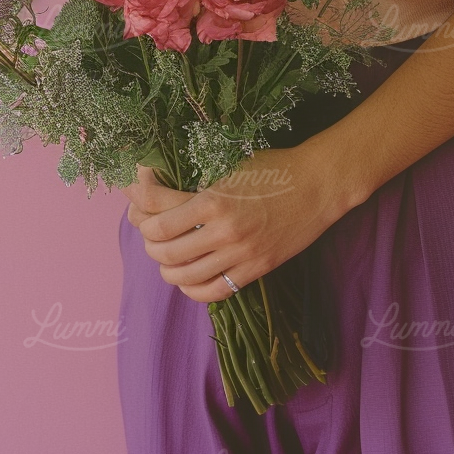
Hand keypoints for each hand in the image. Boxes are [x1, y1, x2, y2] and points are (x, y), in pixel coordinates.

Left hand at [126, 143, 355, 303]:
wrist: (319, 185)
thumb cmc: (274, 167)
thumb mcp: (229, 162)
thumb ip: (194, 180)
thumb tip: (152, 186)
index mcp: (213, 198)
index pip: (154, 208)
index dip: (135, 198)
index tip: (134, 191)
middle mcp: (223, 231)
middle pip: (160, 247)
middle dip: (146, 236)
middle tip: (148, 225)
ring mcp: (239, 255)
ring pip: (180, 274)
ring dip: (164, 265)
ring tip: (165, 252)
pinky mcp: (254, 270)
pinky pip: (211, 291)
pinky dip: (190, 288)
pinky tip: (186, 276)